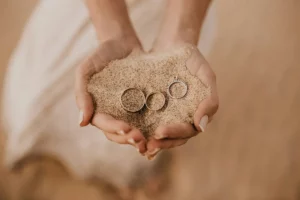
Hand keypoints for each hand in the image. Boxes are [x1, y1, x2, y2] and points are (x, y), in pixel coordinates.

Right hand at [75, 36, 146, 153]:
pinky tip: (160, 132)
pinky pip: (146, 119)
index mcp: (97, 108)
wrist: (122, 42)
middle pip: (118, 133)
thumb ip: (81, 94)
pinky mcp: (142, 105)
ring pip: (132, 130)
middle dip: (128, 139)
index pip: (104, 124)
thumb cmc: (100, 55)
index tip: (126, 129)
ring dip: (140, 138)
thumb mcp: (86, 70)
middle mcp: (112, 113)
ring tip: (150, 141)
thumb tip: (82, 123)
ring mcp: (127, 110)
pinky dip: (151, 127)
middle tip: (141, 140)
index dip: (114, 129)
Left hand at [146, 43, 218, 158]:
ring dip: (150, 141)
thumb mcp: (205, 75)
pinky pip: (148, 122)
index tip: (160, 132)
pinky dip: (141, 130)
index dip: (175, 133)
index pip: (188, 130)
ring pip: (161, 135)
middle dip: (161, 143)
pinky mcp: (154, 108)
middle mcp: (183, 117)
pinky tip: (129, 133)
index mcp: (197, 113)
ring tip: (138, 144)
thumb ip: (210, 99)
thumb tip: (202, 127)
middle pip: (174, 138)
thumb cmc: (192, 59)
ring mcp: (168, 114)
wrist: (172, 45)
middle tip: (147, 146)